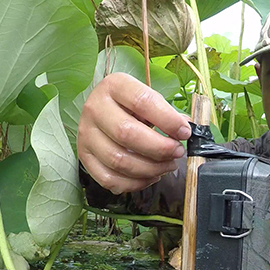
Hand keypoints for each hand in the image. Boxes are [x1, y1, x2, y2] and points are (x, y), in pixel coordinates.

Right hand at [77, 73, 191, 193]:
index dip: (168, 120)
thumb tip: (185, 130)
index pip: (142, 102)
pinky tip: (150, 176)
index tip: (185, 133)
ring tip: (167, 165)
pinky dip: (134, 183)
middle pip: (127, 134)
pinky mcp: (84, 157)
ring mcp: (86, 134)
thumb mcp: (149, 99)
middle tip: (177, 152)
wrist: (104, 110)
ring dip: (150, 169)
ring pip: (118, 161)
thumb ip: (167, 113)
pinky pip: (109, 179)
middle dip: (159, 148)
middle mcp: (94, 108)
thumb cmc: (132, 105)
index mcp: (114, 86)